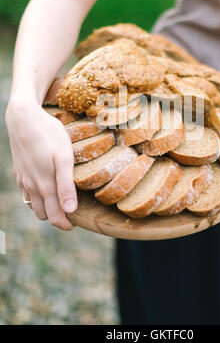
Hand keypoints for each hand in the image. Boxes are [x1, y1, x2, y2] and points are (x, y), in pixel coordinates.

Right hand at [5, 101, 77, 229]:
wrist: (24, 118)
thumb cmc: (48, 135)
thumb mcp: (64, 157)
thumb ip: (66, 185)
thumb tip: (70, 210)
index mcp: (44, 185)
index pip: (55, 217)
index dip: (66, 224)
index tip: (76, 223)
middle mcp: (31, 186)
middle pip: (44, 214)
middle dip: (57, 217)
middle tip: (72, 213)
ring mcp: (23, 179)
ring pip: (34, 204)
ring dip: (46, 207)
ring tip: (61, 201)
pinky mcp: (19, 171)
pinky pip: (27, 193)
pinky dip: (37, 197)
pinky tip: (45, 188)